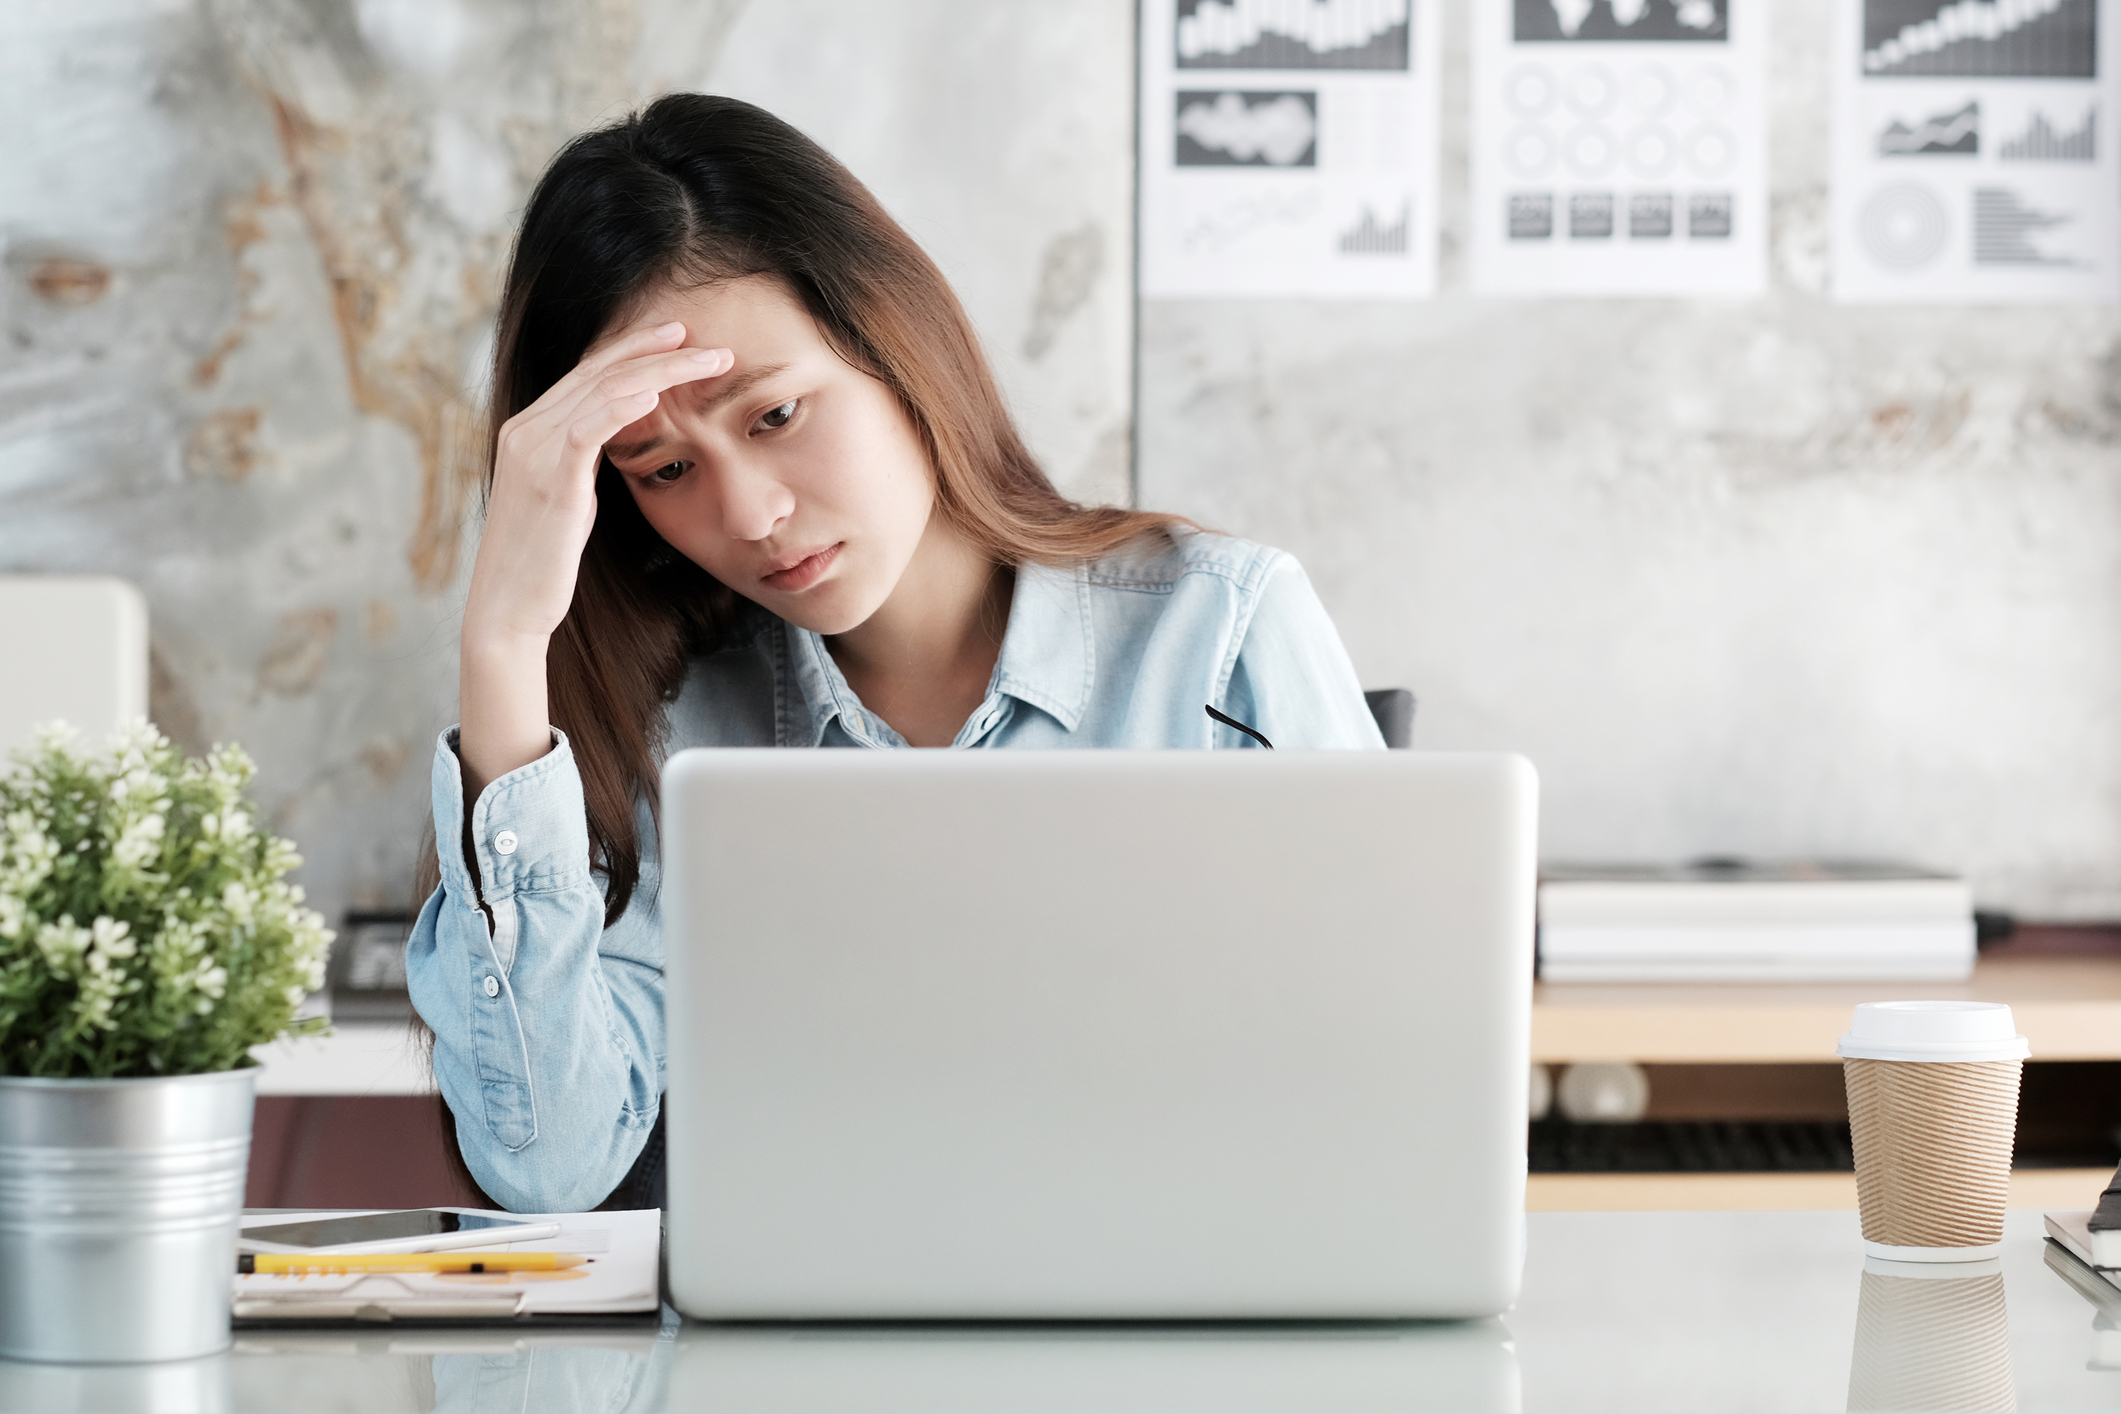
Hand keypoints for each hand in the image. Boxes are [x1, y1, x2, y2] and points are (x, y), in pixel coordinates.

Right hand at [464, 322, 731, 648]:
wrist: (508, 608)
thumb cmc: (542, 561)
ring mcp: (533, 452)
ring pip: (602, 391)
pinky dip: (622, 405)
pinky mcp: (549, 480)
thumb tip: (617, 440)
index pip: (587, 373)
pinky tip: (656, 392)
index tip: (676, 336)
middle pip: (597, 371)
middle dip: (653, 349)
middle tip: (702, 337)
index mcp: (529, 431)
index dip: (632, 349)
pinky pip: (588, 428)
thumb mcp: (567, 497)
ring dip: (659, 371)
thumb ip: (583, 461)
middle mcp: (526, 431)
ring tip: (705, 360)